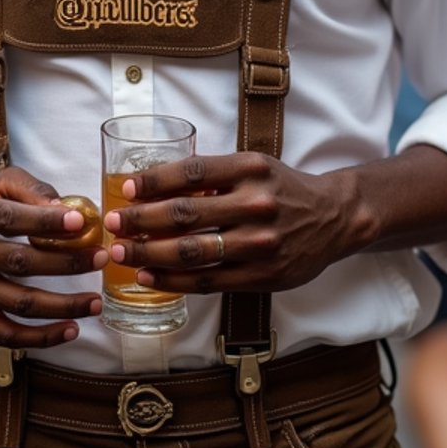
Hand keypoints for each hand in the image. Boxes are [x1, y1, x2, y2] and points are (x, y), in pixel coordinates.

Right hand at [0, 166, 107, 348]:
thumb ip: (29, 189)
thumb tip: (68, 210)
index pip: (8, 219)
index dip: (46, 222)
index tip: (81, 222)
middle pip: (19, 263)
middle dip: (67, 263)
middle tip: (101, 257)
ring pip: (17, 304)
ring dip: (62, 306)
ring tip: (94, 301)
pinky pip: (4, 333)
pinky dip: (40, 337)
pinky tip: (70, 329)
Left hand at [103, 151, 360, 297]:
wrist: (335, 218)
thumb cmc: (282, 189)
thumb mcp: (254, 166)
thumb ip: (213, 175)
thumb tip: (152, 185)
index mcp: (250, 169)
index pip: (191, 173)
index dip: (154, 182)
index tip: (126, 189)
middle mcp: (256, 204)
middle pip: (186, 215)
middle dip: (141, 221)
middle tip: (112, 224)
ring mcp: (261, 243)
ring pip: (194, 252)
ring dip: (150, 254)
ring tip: (122, 253)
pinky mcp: (264, 275)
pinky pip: (209, 281)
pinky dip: (174, 280)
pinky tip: (149, 277)